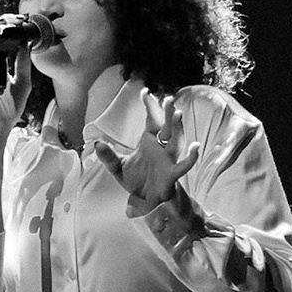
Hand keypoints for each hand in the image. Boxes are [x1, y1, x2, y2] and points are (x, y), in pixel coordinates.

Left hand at [93, 91, 198, 211]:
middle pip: (166, 127)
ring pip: (176, 141)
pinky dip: (191, 156)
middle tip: (169, 98)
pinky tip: (195, 146)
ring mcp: (168, 160)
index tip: (145, 91)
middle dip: (167, 113)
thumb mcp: (118, 168)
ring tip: (177, 114)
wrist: (145, 200)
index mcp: (148, 142)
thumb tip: (96, 143)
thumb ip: (108, 156)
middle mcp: (161, 148)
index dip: (149, 106)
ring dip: (177, 128)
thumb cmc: (136, 180)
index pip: (150, 120)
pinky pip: (184, 164)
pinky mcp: (172, 174)